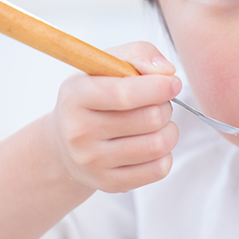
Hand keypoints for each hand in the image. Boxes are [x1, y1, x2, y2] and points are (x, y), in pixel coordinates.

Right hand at [48, 41, 181, 193]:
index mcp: (76, 96)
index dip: (158, 87)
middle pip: (150, 119)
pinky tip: (151, 143)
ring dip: (169, 130)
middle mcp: (80, 132)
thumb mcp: (106, 65)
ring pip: (158, 145)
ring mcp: (93, 162)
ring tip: (158, 123)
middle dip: (165, 106)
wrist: (65, 143)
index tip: (174, 83)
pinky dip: (165, 154)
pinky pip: (159, 169)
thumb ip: (139, 55)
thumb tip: (166, 71)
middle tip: (159, 103)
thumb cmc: (94, 96)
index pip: (124, 94)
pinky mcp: (110, 183)